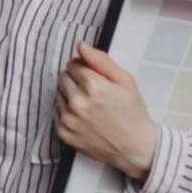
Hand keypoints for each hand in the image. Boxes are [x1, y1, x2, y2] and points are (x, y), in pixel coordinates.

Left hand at [54, 41, 158, 181]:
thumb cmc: (132, 112)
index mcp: (93, 86)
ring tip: (90, 105)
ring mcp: (68, 119)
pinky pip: (57, 112)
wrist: (134, 147)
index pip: (73, 64)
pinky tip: (84, 117)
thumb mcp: (124, 80)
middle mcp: (77, 102)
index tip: (95, 78)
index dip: (84, 68)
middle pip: (63, 77)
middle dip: (75, 80)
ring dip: (70, 96)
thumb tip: (80, 46)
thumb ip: (101, 60)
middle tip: (93, 92)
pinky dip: (67, 112)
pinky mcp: (63, 133)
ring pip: (58, 94)